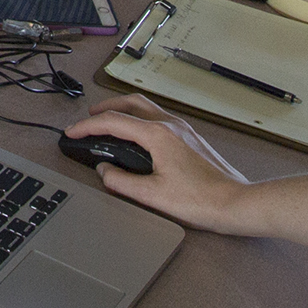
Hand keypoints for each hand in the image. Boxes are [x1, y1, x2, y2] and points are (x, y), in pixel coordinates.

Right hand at [64, 95, 257, 233]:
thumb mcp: (152, 195)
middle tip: (89, 119)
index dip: (88, 126)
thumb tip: (103, 171)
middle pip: (131, 104)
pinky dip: (140, 119)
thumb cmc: (200, 200)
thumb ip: (121, 182)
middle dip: (106, 108)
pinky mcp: (190, 138)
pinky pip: (159, 117)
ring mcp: (182, 129)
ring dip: (124, 110)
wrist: (235, 203)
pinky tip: (137, 136)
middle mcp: (170, 125)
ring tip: (109, 122)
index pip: (114, 122)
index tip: (72, 132)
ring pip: (146, 108)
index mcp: (158, 134)